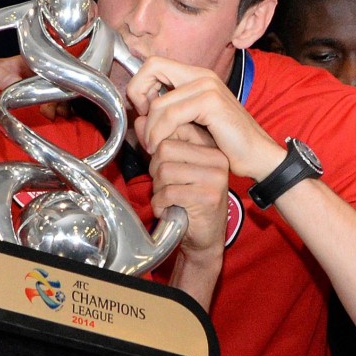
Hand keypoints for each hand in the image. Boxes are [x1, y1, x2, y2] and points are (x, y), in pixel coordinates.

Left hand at [128, 56, 283, 180]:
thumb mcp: (190, 124)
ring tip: (152, 146)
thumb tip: (139, 114)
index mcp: (197, 76)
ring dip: (149, 128)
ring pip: (158, 102)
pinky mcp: (211, 102)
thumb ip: (166, 114)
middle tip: (144, 126)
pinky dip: (159, 133)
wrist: (257, 156)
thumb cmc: (224, 143)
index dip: (139, 84)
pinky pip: (170, 116)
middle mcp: (202, 76)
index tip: (143, 111)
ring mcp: (208, 86)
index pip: (153, 64)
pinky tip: (159, 146)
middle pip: (151, 68)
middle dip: (138, 97)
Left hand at [141, 121, 229, 259]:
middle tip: (165, 186)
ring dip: (158, 189)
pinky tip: (169, 210)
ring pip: (164, 171)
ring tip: (169, 198)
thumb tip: (139, 119)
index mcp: (210, 147)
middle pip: (164, 149)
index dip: (156, 148)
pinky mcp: (208, 196)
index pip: (173, 130)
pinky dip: (160, 204)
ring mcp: (214, 177)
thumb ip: (157, 144)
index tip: (159, 165)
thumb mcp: (172, 167)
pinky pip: (168, 192)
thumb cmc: (187, 200)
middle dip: (155, 170)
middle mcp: (216, 158)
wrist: (205, 236)